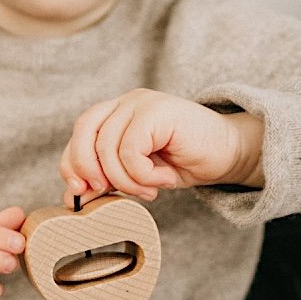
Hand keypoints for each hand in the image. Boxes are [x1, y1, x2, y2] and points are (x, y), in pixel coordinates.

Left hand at [59, 89, 264, 207]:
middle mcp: (125, 102)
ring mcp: (142, 102)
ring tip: (147, 191)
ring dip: (125, 180)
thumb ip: (103, 180)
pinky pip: (130, 150)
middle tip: (104, 192)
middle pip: (84, 132)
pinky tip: (163, 179)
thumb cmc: (181, 163)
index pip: (78, 136)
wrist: (229, 154)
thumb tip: (71, 197)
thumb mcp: (133, 176)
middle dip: (87, 168)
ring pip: (107, 146)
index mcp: (114, 114)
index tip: (81, 193)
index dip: (72, 166)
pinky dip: (142, 175)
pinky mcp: (158, 110)